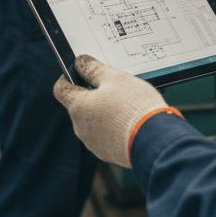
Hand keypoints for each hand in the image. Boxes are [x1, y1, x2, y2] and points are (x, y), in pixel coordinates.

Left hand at [53, 55, 176, 167]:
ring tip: (128, 105)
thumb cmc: (133, 106)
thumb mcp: (115, 78)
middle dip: (94, 95)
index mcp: (78, 107)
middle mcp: (80, 127)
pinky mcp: (108, 153)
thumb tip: (80, 63)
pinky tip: (131, 122)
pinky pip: (107, 135)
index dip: (69, 77)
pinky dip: (115, 127)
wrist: (153, 141)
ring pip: (94, 121)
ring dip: (105, 112)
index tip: (81, 71)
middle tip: (115, 87)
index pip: (61, 89)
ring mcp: (94, 143)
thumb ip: (93, 68)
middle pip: (80, 105)